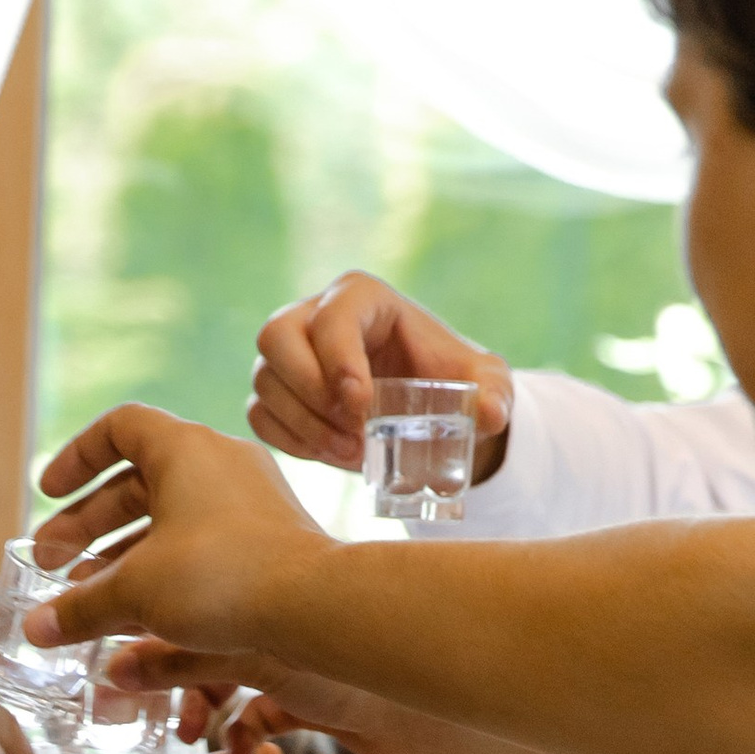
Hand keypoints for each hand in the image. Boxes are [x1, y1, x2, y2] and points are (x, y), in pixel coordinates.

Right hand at [25, 406, 331, 666]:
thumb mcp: (136, 590)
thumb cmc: (222, 578)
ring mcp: (250, 501)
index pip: (118, 428)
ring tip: (86, 596)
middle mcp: (220, 463)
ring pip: (170, 519)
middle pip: (138, 482)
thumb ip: (80, 606)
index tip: (48, 493)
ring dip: (121, 554)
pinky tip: (139, 614)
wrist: (315, 606)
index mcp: (184, 449)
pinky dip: (164, 570)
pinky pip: (202, 545)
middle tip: (52, 563)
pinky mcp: (269, 540)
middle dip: (87, 524)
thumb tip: (36, 628)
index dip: (76, 458)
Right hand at [250, 272, 513, 479]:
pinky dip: (290, 441)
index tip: (362, 407)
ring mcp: (287, 355)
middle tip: (351, 434)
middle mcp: (312, 315)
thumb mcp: (484, 381)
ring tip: (351, 453)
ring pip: (265, 381)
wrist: (425, 405)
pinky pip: (260, 415)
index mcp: (361, 297)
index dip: (338, 360)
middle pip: (275, 337)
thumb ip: (494, 392)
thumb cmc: (450, 380)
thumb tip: (490, 413)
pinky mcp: (276, 392)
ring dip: (304, 425)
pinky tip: (329, 456)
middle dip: (309, 392)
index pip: (332, 316)